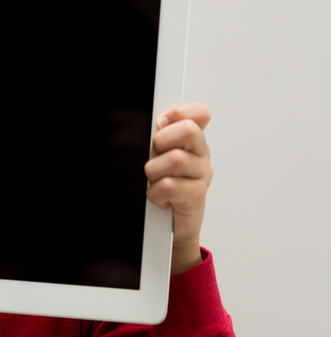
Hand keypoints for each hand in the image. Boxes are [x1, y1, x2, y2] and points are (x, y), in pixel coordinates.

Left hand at [144, 103, 212, 273]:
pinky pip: (170, 186)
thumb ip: (153, 137)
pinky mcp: (196, 196)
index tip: (160, 123)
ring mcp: (201, 174)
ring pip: (176, 159)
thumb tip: (134, 120)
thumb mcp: (154, 156)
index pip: (200, 113)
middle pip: (189, 130)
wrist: (168, 224)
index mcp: (192, 139)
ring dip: (154, 170)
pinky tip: (158, 197)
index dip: (179, 113)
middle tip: (153, 153)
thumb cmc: (160, 186)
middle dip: (162, 140)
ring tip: (153, 179)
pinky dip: (155, 193)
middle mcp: (200, 154)